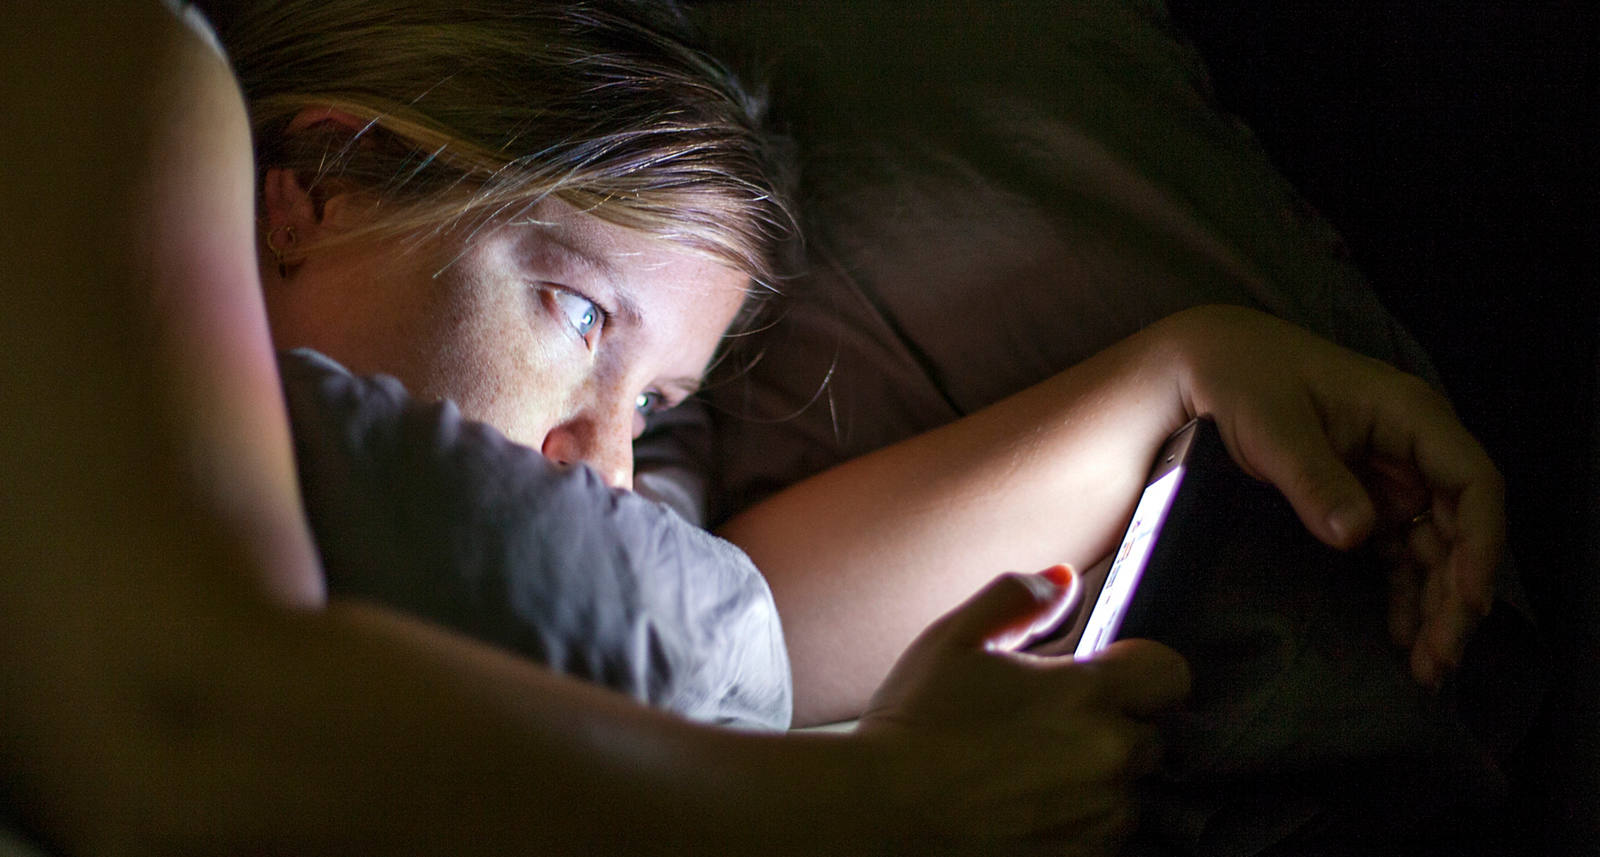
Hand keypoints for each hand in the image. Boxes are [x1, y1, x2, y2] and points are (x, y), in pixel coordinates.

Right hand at [855, 567, 1190, 854]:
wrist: (880, 812)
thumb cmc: (915, 722)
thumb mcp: (955, 638)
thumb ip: (1018, 598)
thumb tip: (1063, 578)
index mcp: (1086, 694)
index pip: (1171, 674)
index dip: (1140, 669)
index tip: (1104, 675)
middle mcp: (1108, 757)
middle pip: (1151, 734)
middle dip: (1113, 725)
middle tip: (1048, 726)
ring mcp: (1099, 817)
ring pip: (1128, 790)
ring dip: (1098, 778)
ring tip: (1030, 772)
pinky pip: (1104, 836)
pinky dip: (1079, 822)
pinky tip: (1027, 807)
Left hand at [1156, 306, 1504, 687]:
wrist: (1206, 365)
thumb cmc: (1243, 379)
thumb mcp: (1273, 424)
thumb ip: (1314, 477)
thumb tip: (1356, 534)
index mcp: (1408, 415)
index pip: (1472, 482)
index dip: (1480, 544)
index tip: (1467, 600)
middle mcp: (1411, 448)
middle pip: (1459, 527)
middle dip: (1456, 594)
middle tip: (1439, 658)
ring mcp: (1390, 476)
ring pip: (1433, 548)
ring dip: (1434, 605)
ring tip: (1426, 666)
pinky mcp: (1364, 498)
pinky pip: (1397, 552)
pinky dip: (1404, 592)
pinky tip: (1401, 636)